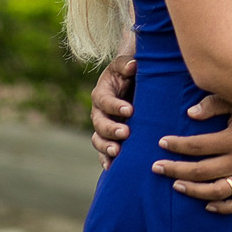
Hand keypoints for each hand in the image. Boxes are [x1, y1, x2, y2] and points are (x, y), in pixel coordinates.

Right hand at [91, 53, 136, 167]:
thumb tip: (132, 65)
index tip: (130, 110)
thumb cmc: (128, 72)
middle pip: (99, 123)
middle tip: (126, 132)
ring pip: (98, 139)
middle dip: (111, 129)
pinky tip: (111, 167)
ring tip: (117, 152)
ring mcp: (102, 127)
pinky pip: (103, 152)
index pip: (105, 101)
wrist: (130, 83)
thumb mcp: (125, 64)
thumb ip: (126, 64)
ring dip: (106, 147)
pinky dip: (105, 160)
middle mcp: (99, 112)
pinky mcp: (109, 138)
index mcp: (101, 93)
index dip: (115, 106)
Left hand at [151, 109, 231, 213]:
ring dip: (193, 190)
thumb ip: (215, 105)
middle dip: (175, 169)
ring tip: (176, 184)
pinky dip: (222, 207)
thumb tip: (189, 114)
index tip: (161, 143)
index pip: (197, 146)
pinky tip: (206, 204)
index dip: (177, 145)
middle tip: (157, 167)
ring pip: (215, 190)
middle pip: (200, 170)